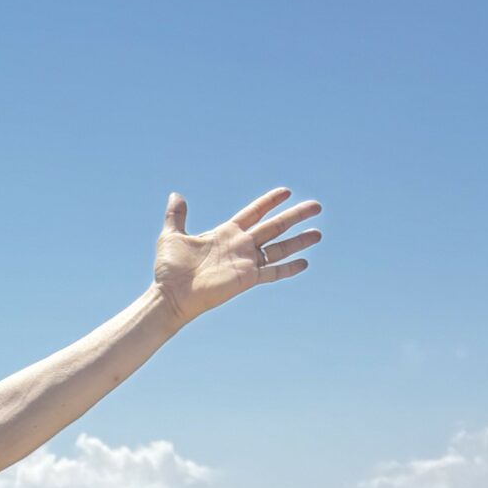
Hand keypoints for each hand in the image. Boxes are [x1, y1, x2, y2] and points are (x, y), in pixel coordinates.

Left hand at [153, 187, 322, 324]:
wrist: (171, 295)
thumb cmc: (169, 270)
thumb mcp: (172, 236)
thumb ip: (177, 216)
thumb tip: (175, 195)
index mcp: (226, 233)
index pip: (254, 212)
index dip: (269, 202)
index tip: (286, 191)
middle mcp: (240, 246)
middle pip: (275, 226)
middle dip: (295, 216)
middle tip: (317, 205)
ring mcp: (245, 262)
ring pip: (279, 248)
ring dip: (299, 241)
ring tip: (318, 233)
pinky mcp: (247, 279)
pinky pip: (272, 272)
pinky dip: (288, 268)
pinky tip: (305, 263)